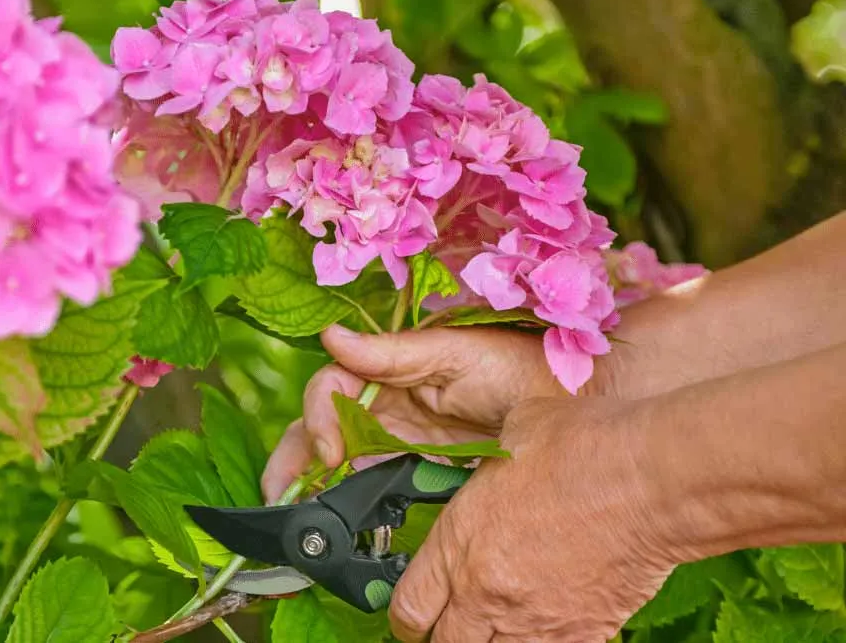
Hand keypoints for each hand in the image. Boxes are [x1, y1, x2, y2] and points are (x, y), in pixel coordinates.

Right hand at [260, 323, 575, 502]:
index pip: (332, 388)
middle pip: (322, 428)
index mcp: (390, 369)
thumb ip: (393, 353)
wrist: (581, 398)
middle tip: (279, 497)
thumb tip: (331, 337)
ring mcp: (400, 435)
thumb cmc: (523, 363)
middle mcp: (386, 400)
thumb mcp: (457, 353)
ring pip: (338, 460)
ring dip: (313, 486)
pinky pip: (372, 484)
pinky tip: (342, 525)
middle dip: (294, 461)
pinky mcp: (418, 465)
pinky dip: (351, 503)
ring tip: (300, 519)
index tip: (332, 453)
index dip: (320, 417)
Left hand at [388, 396, 673, 641]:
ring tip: (497, 627)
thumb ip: (487, 462)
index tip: (412, 614)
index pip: (408, 609)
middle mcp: (486, 591)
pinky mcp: (583, 633)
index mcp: (458, 542)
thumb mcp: (510, 436)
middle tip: (452, 622)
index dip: (405, 616)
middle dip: (442, 636)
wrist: (648, 478)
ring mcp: (534, 620)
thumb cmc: (582, 446)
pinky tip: (546, 627)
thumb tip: (493, 455)